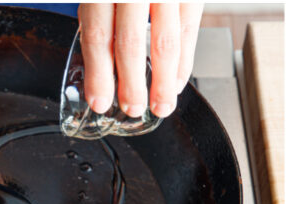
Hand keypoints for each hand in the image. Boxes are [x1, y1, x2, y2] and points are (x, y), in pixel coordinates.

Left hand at [78, 3, 203, 118]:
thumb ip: (98, 15)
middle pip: (131, 43)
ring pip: (165, 42)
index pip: (98, 35)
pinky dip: (185, 62)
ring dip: (163, 81)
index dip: (98, 73)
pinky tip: (177, 81)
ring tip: (160, 105)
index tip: (99, 100)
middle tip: (132, 108)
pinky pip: (190, 31)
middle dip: (132, 83)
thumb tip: (96, 62)